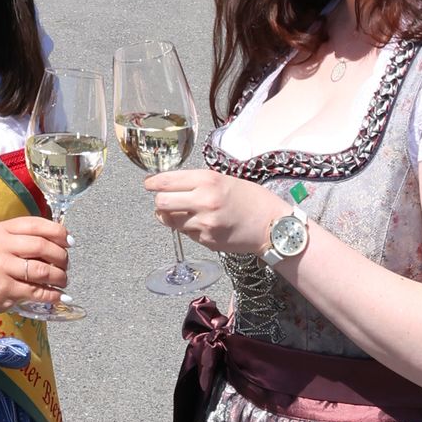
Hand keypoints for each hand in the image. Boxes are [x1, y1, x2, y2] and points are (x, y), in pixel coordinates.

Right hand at [0, 214, 70, 318]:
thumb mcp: (5, 242)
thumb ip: (29, 237)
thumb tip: (65, 241)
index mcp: (2, 229)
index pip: (36, 224)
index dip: (58, 232)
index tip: (69, 242)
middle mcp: (0, 246)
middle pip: (41, 246)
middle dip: (61, 256)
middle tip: (66, 265)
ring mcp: (1, 268)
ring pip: (41, 270)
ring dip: (59, 276)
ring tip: (63, 280)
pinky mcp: (5, 289)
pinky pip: (36, 291)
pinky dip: (52, 295)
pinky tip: (59, 295)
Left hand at [145, 167, 287, 260]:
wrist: (272, 225)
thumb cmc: (252, 199)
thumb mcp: (225, 180)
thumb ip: (197, 183)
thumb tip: (170, 188)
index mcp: (207, 180)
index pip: (166, 181)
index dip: (153, 183)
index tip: (149, 184)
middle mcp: (203, 201)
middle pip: (161, 203)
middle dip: (159, 202)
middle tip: (163, 200)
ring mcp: (203, 224)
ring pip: (170, 221)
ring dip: (172, 216)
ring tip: (185, 213)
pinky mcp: (206, 241)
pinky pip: (186, 233)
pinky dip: (189, 228)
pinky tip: (203, 224)